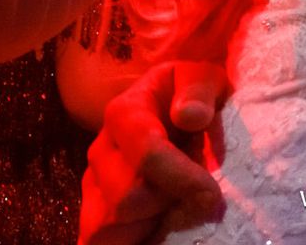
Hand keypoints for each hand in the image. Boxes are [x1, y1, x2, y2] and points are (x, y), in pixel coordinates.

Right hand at [79, 61, 228, 244]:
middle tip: (195, 194)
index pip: (147, 155)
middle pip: (127, 200)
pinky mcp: (93, 212)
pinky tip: (154, 230)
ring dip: (148, 225)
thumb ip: (199, 89)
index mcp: (124, 113)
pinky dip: (129, 240)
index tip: (212, 195)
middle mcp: (101, 150)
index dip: (181, 180)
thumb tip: (191, 116)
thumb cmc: (192, 95)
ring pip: (109, 227)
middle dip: (168, 204)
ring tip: (174, 206)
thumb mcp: (203, 78)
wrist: (172, 107)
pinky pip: (96, 241)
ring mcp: (93, 184)